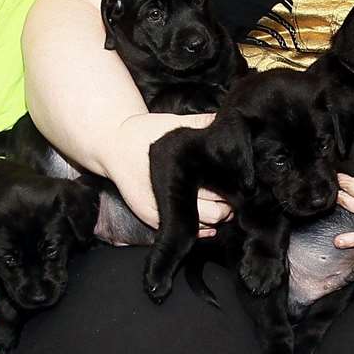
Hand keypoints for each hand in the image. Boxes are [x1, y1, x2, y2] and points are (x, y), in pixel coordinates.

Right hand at [107, 111, 228, 235]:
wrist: (112, 147)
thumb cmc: (142, 134)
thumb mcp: (170, 124)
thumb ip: (198, 123)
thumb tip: (223, 120)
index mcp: (174, 174)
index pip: (216, 192)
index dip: (233, 189)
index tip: (241, 182)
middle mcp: (165, 197)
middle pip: (214, 214)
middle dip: (229, 206)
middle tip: (236, 194)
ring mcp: (157, 213)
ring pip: (202, 228)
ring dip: (217, 219)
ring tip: (225, 204)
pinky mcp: (151, 219)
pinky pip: (185, 233)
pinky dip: (202, 229)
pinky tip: (211, 220)